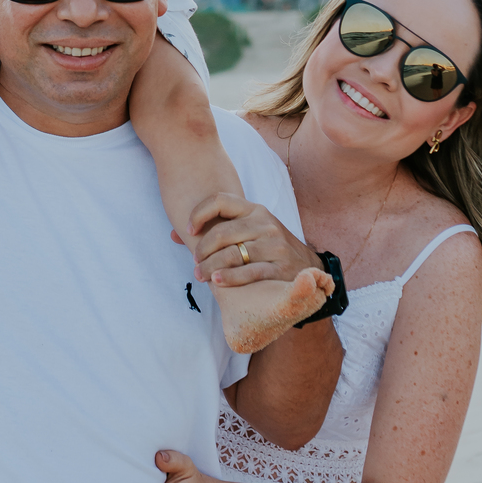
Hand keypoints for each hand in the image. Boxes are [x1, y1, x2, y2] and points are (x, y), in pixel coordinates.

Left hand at [180, 194, 332, 297]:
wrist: (309, 269)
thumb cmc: (269, 248)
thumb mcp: (250, 231)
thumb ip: (215, 230)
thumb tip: (173, 234)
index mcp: (255, 210)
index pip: (221, 200)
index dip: (199, 213)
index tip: (188, 229)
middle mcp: (265, 224)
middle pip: (221, 232)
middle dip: (202, 250)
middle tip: (195, 263)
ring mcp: (274, 245)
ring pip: (231, 254)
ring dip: (210, 267)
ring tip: (201, 276)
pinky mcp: (279, 268)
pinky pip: (248, 273)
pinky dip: (229, 278)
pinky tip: (217, 281)